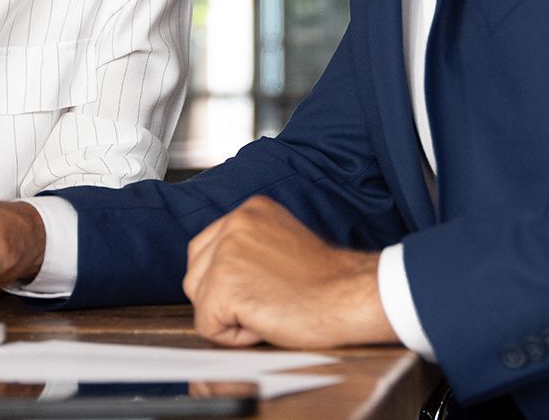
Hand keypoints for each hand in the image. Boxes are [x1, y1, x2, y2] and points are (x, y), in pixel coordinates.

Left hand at [182, 196, 395, 349]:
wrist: (352, 297)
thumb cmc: (327, 283)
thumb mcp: (281, 245)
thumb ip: (248, 249)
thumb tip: (217, 271)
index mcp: (248, 212)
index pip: (205, 250)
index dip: (228, 280)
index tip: (261, 287)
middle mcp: (233, 225)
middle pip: (196, 274)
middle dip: (222, 297)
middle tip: (268, 300)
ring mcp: (226, 254)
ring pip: (198, 299)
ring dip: (229, 315)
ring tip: (269, 308)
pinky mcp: (225, 287)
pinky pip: (208, 326)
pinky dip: (235, 337)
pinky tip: (266, 323)